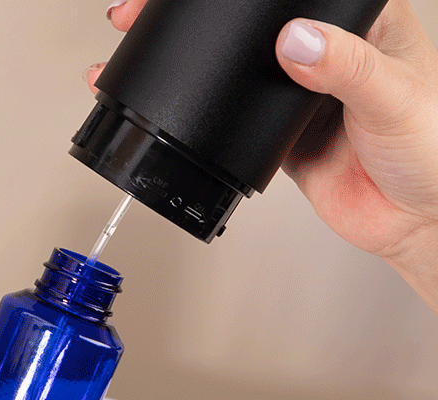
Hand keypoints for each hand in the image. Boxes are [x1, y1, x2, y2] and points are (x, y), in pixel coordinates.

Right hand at [90, 0, 437, 313]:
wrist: (417, 222)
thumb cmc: (433, 150)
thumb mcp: (393, 96)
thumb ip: (344, 66)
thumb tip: (293, 39)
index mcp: (361, 20)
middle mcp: (327, 53)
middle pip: (252, 26)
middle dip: (199, 20)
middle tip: (147, 16)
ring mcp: (299, 97)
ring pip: (239, 74)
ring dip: (199, 69)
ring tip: (156, 61)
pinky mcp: (282, 138)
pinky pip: (238, 123)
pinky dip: (210, 121)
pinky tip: (190, 113)